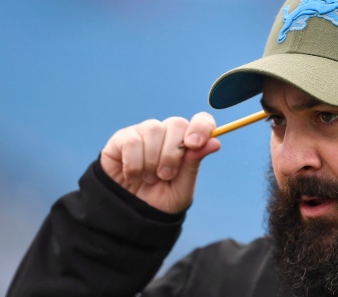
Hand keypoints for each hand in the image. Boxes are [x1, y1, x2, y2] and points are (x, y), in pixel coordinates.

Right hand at [100, 112, 220, 213]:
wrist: (131, 216)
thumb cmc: (160, 201)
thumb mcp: (182, 188)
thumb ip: (193, 164)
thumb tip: (215, 142)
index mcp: (186, 143)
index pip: (201, 121)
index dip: (201, 127)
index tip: (195, 144)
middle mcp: (166, 134)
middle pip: (176, 123)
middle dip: (173, 154)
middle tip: (165, 176)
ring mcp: (143, 133)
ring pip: (153, 129)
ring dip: (152, 160)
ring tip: (148, 178)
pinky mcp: (121, 139)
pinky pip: (132, 141)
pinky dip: (134, 164)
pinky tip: (133, 176)